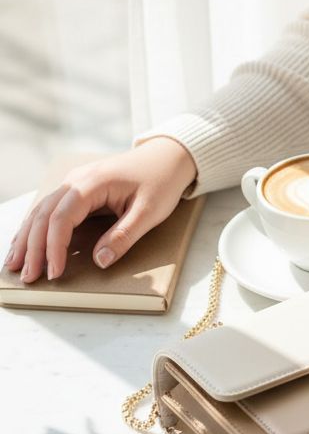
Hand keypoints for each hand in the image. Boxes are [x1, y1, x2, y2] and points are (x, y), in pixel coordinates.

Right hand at [3, 137, 197, 282]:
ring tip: (14, 265)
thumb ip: (124, 236)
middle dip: (33, 247)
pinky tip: (25, 243)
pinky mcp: (78, 189)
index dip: (54, 246)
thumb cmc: (161, 181)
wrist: (168, 156)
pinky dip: (36, 227)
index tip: (54, 272)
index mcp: (94, 182)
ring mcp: (75, 182)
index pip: (63, 217)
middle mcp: (77, 179)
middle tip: (28, 277)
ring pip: (41, 210)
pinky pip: (50, 209)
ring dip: (27, 238)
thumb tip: (99, 260)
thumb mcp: (150, 211)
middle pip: (45, 214)